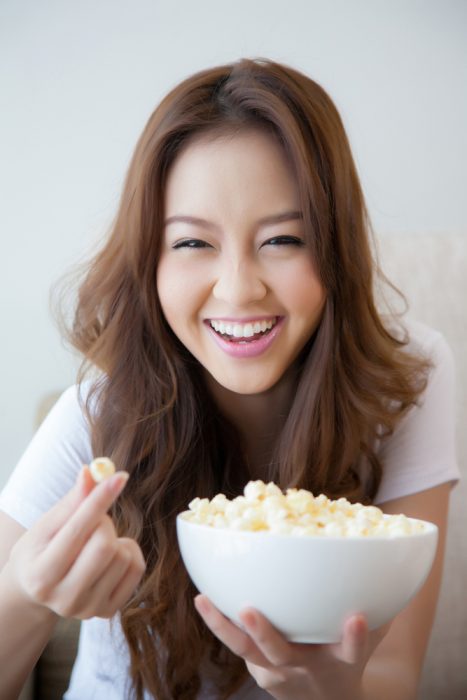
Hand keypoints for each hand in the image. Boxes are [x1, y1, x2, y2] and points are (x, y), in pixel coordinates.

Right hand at [4, 466, 145, 619]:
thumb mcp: (47, 525)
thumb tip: (91, 472)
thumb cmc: (42, 549)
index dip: (100, 500)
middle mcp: (64, 598)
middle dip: (104, 522)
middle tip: (93, 521)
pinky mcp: (109, 611)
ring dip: (115, 537)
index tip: (119, 476)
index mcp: (41, 574)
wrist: (38, 590)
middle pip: (105, 546)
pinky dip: (128, 552)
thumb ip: (72, 501)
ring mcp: (88, 609)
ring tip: (95, 542)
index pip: (77, 530)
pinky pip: (136, 568)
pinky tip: (110, 555)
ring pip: (122, 555)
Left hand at [194, 595, 389, 699]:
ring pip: (246, 651)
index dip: (356, 637)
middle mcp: (306, 668)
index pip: (353, 651)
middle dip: (265, 633)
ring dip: (223, 626)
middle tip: (249, 610)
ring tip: (203, 600)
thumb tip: (390, 563)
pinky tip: (205, 597)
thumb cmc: (348, 657)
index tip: (358, 618)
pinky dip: (220, 622)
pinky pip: (237, 646)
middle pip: (283, 654)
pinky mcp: (260, 670)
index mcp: (341, 661)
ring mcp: (278, 672)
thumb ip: (377, 608)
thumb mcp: (368, 638)